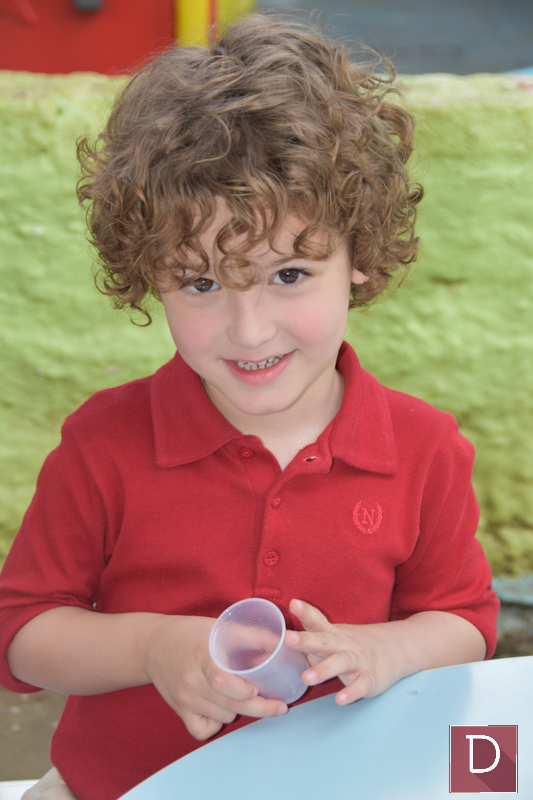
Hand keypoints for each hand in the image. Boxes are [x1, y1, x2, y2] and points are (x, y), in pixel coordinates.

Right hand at [143, 615, 286, 740]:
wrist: (152, 645)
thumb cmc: (190, 633)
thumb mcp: (218, 627)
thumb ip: (249, 635)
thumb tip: (282, 642)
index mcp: (202, 656)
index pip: (221, 681)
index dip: (244, 690)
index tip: (262, 690)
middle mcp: (191, 681)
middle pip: (228, 704)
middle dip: (258, 708)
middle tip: (279, 706)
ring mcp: (184, 699)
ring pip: (221, 716)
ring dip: (239, 710)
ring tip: (246, 696)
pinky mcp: (179, 710)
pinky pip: (202, 730)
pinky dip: (216, 724)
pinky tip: (222, 709)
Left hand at [284, 599, 406, 705]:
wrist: (397, 649)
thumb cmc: (354, 645)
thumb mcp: (334, 637)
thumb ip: (310, 637)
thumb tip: (280, 641)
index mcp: (333, 634)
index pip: (318, 621)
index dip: (305, 612)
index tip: (293, 603)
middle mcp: (345, 645)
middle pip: (324, 641)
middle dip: (306, 640)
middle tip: (288, 639)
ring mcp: (359, 660)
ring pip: (341, 663)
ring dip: (324, 670)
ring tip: (306, 678)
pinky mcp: (371, 678)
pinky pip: (361, 685)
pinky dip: (352, 692)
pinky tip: (340, 700)